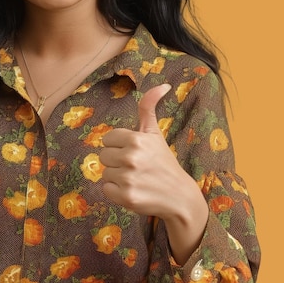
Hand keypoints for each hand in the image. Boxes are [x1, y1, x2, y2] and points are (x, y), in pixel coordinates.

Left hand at [100, 83, 208, 262]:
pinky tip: (133, 191)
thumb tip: (163, 85)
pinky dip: (116, 192)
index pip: (107, 139)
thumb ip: (149, 108)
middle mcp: (131, 157)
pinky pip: (105, 189)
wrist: (180, 197)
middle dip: (116, 161)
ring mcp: (128, 178)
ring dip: (117, 177)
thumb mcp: (155, 133)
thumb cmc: (164, 162)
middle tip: (135, 167)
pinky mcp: (126, 197)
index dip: (119, 146)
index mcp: (136, 139)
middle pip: (103, 156)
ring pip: (104, 173)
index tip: (134, 152)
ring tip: (136, 179)